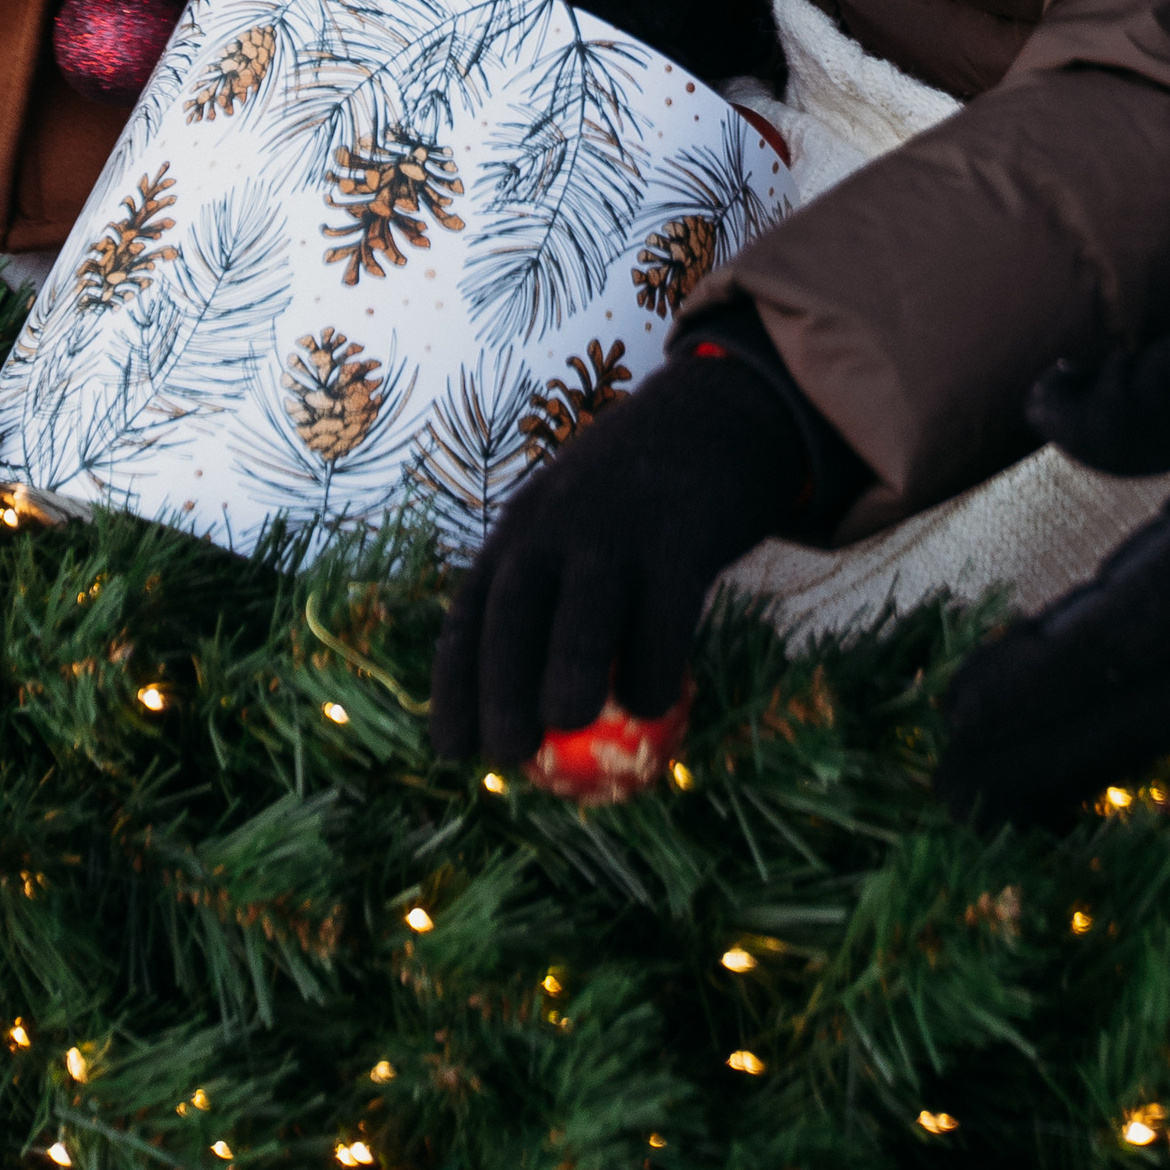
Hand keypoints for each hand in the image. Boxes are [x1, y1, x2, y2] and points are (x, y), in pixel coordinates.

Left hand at [431, 349, 809, 762]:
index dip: (454, 683)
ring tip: (569, 727)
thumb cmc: (637, 498)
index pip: (471, 608)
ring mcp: (618, 526)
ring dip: (567, 682)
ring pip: (581, 618)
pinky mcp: (682, 538)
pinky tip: (654, 698)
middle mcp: (557, 521)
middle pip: (511, 612)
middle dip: (499, 690)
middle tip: (507, 753)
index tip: (451, 750)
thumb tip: (527, 712)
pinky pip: (662, 622)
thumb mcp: (575, 524)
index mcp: (522, 524)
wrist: (718, 415)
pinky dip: (653, 672)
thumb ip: (551, 595)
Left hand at [934, 277, 1169, 824]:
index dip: (1047, 675)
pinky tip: (1062, 759)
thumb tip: (1049, 404)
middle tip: (948, 795)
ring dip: (1079, 759)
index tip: (957, 708)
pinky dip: (1125, 735)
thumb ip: (1163, 387)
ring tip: (985, 797)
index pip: (1140, 623)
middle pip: (1152, 701)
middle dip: (1050, 752)